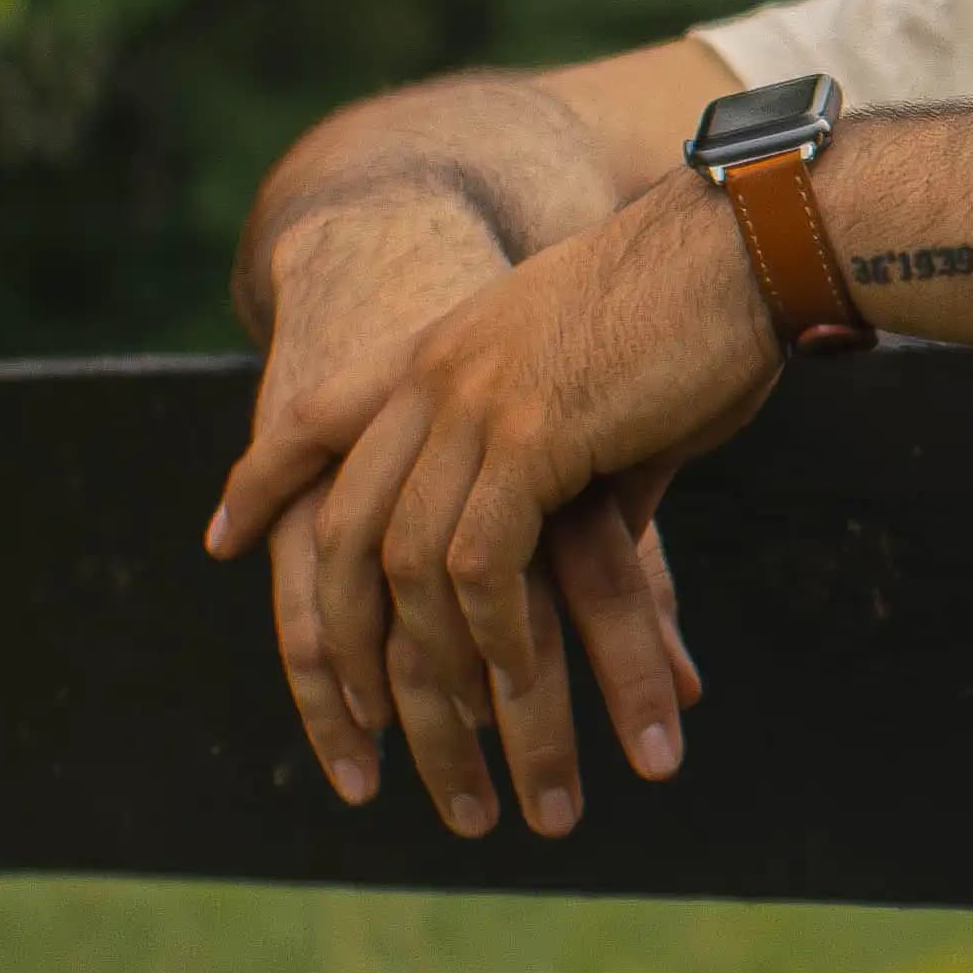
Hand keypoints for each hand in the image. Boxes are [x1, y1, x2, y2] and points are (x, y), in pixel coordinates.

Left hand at [212, 172, 779, 832]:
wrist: (749, 242)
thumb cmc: (702, 307)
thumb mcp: (604, 386)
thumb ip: (582, 462)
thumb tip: (609, 534)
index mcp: (443, 344)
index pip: (316, 414)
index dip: (264, 477)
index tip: (223, 536)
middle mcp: (436, 372)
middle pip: (344, 520)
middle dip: (339, 631)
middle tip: (351, 713)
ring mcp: (476, 401)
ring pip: (407, 560)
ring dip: (430, 662)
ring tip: (457, 729)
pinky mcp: (533, 434)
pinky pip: (481, 563)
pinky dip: (491, 634)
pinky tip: (520, 679)